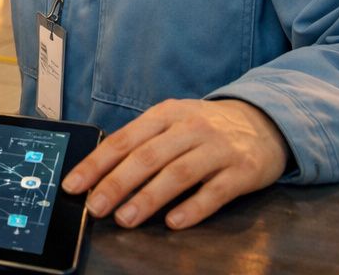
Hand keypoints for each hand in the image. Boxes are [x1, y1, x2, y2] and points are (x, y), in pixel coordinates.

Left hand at [61, 99, 287, 229]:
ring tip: (125, 218)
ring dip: (148, 198)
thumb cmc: (206, 128)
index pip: (123, 140)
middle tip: (95, 207)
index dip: (96, 163)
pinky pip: (215, 192)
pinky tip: (174, 222)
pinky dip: (193, 208)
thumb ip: (142, 142)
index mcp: (165, 114)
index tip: (73, 185)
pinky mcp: (243, 170)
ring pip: (177, 174)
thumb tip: (100, 172)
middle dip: (116, 184)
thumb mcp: (173, 122)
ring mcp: (217, 148)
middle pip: (147, 157)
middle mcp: (190, 128)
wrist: (264, 121)